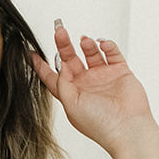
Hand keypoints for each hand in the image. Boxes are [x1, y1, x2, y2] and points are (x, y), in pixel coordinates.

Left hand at [30, 21, 152, 154]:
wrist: (127, 128)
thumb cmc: (100, 124)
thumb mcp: (71, 105)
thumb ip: (62, 84)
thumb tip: (59, 64)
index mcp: (72, 94)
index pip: (53, 76)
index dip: (41, 65)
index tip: (31, 52)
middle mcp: (86, 84)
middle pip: (70, 59)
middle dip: (64, 45)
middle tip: (60, 30)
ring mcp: (103, 77)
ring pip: (91, 53)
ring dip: (87, 44)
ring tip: (85, 41)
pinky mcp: (120, 72)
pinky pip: (112, 53)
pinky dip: (107, 45)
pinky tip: (103, 44)